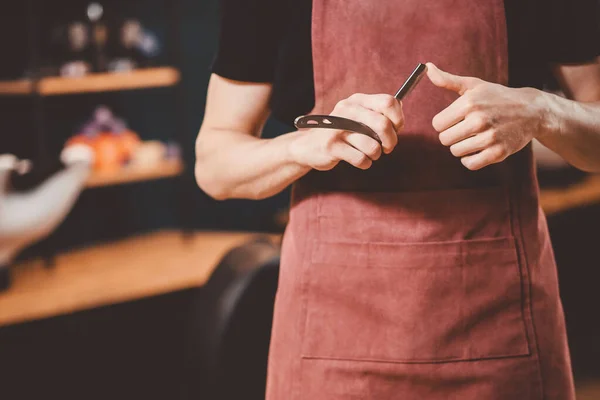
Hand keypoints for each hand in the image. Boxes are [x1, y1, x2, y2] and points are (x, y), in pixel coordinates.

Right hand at [289, 93, 403, 170]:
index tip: (396, 129)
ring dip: (376, 154)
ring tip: (369, 154)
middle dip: (391, 140)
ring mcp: (337, 128)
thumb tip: (400, 113)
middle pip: (383, 124)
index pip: (388, 102)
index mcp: (357, 100)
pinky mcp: (331, 146)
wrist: (309, 147)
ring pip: (373, 145)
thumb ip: (378, 113)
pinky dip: (365, 163)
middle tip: (388, 147)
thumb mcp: (357, 117)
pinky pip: (361, 159)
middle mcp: (347, 110)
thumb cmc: (341, 133)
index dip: (398, 118)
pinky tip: (359, 160)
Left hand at [426, 62, 551, 170]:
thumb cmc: (496, 97)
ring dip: (462, 147)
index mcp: (469, 103)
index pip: (437, 124)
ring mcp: (489, 138)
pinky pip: (470, 164)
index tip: (456, 119)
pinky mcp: (498, 153)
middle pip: (444, 140)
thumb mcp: (473, 85)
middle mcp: (478, 120)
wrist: (531, 111)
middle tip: (466, 129)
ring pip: (456, 152)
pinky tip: (478, 149)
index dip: (444, 123)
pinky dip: (470, 159)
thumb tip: (426, 67)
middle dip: (452, 135)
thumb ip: (447, 80)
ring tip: (474, 137)